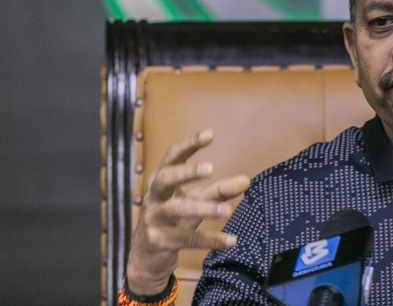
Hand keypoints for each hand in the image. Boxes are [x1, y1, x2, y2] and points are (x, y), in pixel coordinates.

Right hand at [125, 129, 250, 295]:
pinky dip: (210, 240)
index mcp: (160, 181)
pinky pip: (187, 239)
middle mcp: (154, 197)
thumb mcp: (194, 201)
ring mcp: (154, 219)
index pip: (172, 157)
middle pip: (165, 178)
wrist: (146, 257)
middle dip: (186, 172)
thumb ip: (218, 190)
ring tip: (228, 210)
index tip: (210, 134)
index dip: (188, 144)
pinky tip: (231, 241)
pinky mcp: (159, 241)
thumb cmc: (173, 220)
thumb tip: (246, 181)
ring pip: (176, 209)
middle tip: (211, 168)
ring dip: (204, 208)